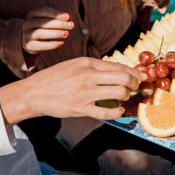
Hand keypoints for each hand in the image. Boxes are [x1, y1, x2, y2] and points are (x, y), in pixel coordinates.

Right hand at [0, 58, 147, 124]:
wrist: (33, 93)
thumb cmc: (54, 79)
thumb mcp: (74, 65)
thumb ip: (93, 67)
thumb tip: (115, 71)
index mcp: (87, 63)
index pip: (118, 66)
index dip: (134, 72)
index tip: (141, 77)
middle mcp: (88, 75)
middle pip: (123, 77)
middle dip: (134, 83)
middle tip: (135, 88)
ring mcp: (85, 92)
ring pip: (119, 92)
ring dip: (126, 96)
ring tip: (124, 98)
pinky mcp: (81, 108)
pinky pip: (107, 112)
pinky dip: (117, 112)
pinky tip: (119, 111)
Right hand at [22, 7, 73, 54]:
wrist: (28, 41)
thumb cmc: (42, 28)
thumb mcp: (47, 21)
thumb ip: (58, 19)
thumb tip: (69, 18)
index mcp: (32, 14)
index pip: (43, 11)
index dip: (56, 14)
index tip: (68, 17)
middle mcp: (27, 23)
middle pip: (43, 22)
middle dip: (59, 23)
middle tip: (72, 26)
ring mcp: (26, 35)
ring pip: (41, 33)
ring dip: (56, 33)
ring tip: (67, 33)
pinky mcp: (29, 46)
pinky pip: (42, 45)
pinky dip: (53, 44)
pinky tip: (62, 43)